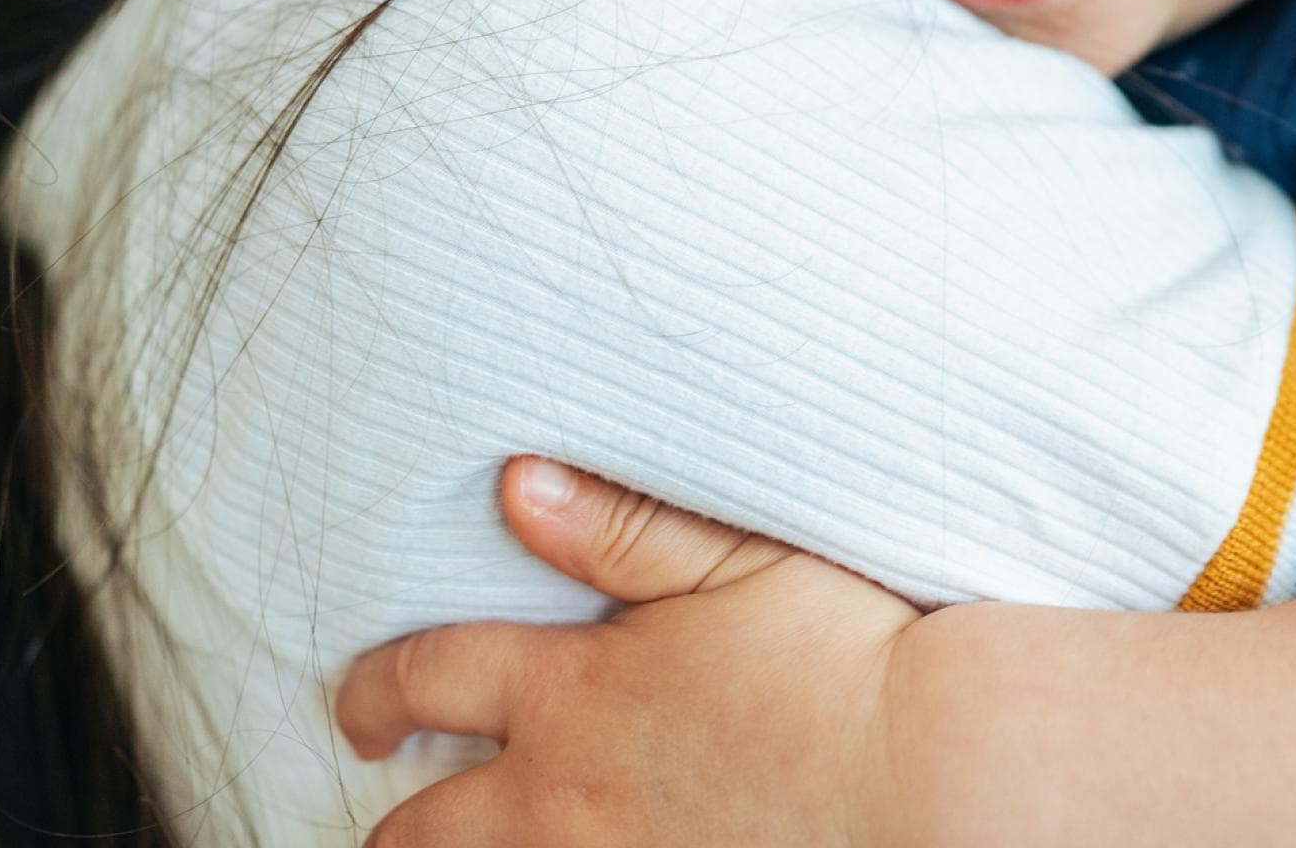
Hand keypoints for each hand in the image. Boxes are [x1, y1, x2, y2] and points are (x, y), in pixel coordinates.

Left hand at [337, 458, 919, 847]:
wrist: (939, 783)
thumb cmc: (845, 660)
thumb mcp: (732, 563)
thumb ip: (618, 528)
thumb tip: (518, 483)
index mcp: (573, 693)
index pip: (430, 678)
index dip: (375, 689)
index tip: (356, 705)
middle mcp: (564, 800)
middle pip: (423, 832)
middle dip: (392, 827)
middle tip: (384, 821)